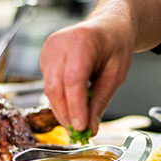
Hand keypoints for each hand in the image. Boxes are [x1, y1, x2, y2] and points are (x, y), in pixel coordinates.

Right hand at [39, 15, 134, 134]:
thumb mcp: (115, 75)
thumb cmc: (114, 45)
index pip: (73, 79)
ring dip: (62, 110)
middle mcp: (60, 43)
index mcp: (82, 41)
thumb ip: (100, 101)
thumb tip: (90, 127)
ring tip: (78, 123)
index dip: (75, 106)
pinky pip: (49, 85)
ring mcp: (49, 50)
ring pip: (49, 89)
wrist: (107, 27)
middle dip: (65, 114)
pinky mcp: (45, 58)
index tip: (81, 127)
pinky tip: (72, 106)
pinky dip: (60, 100)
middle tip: (79, 133)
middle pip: (55, 86)